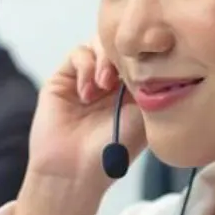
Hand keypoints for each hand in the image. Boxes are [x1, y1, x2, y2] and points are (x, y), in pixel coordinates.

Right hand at [15, 40, 147, 214]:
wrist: (76, 171)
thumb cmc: (113, 151)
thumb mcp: (143, 115)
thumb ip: (149, 81)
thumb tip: (152, 54)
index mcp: (134, 88)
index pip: (143, 54)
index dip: (146, 53)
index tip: (148, 67)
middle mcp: (111, 80)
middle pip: (120, 43)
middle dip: (123, 53)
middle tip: (123, 75)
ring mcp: (87, 78)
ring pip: (99, 43)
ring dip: (104, 59)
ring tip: (104, 85)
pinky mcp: (63, 79)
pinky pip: (77, 55)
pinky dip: (85, 67)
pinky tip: (87, 92)